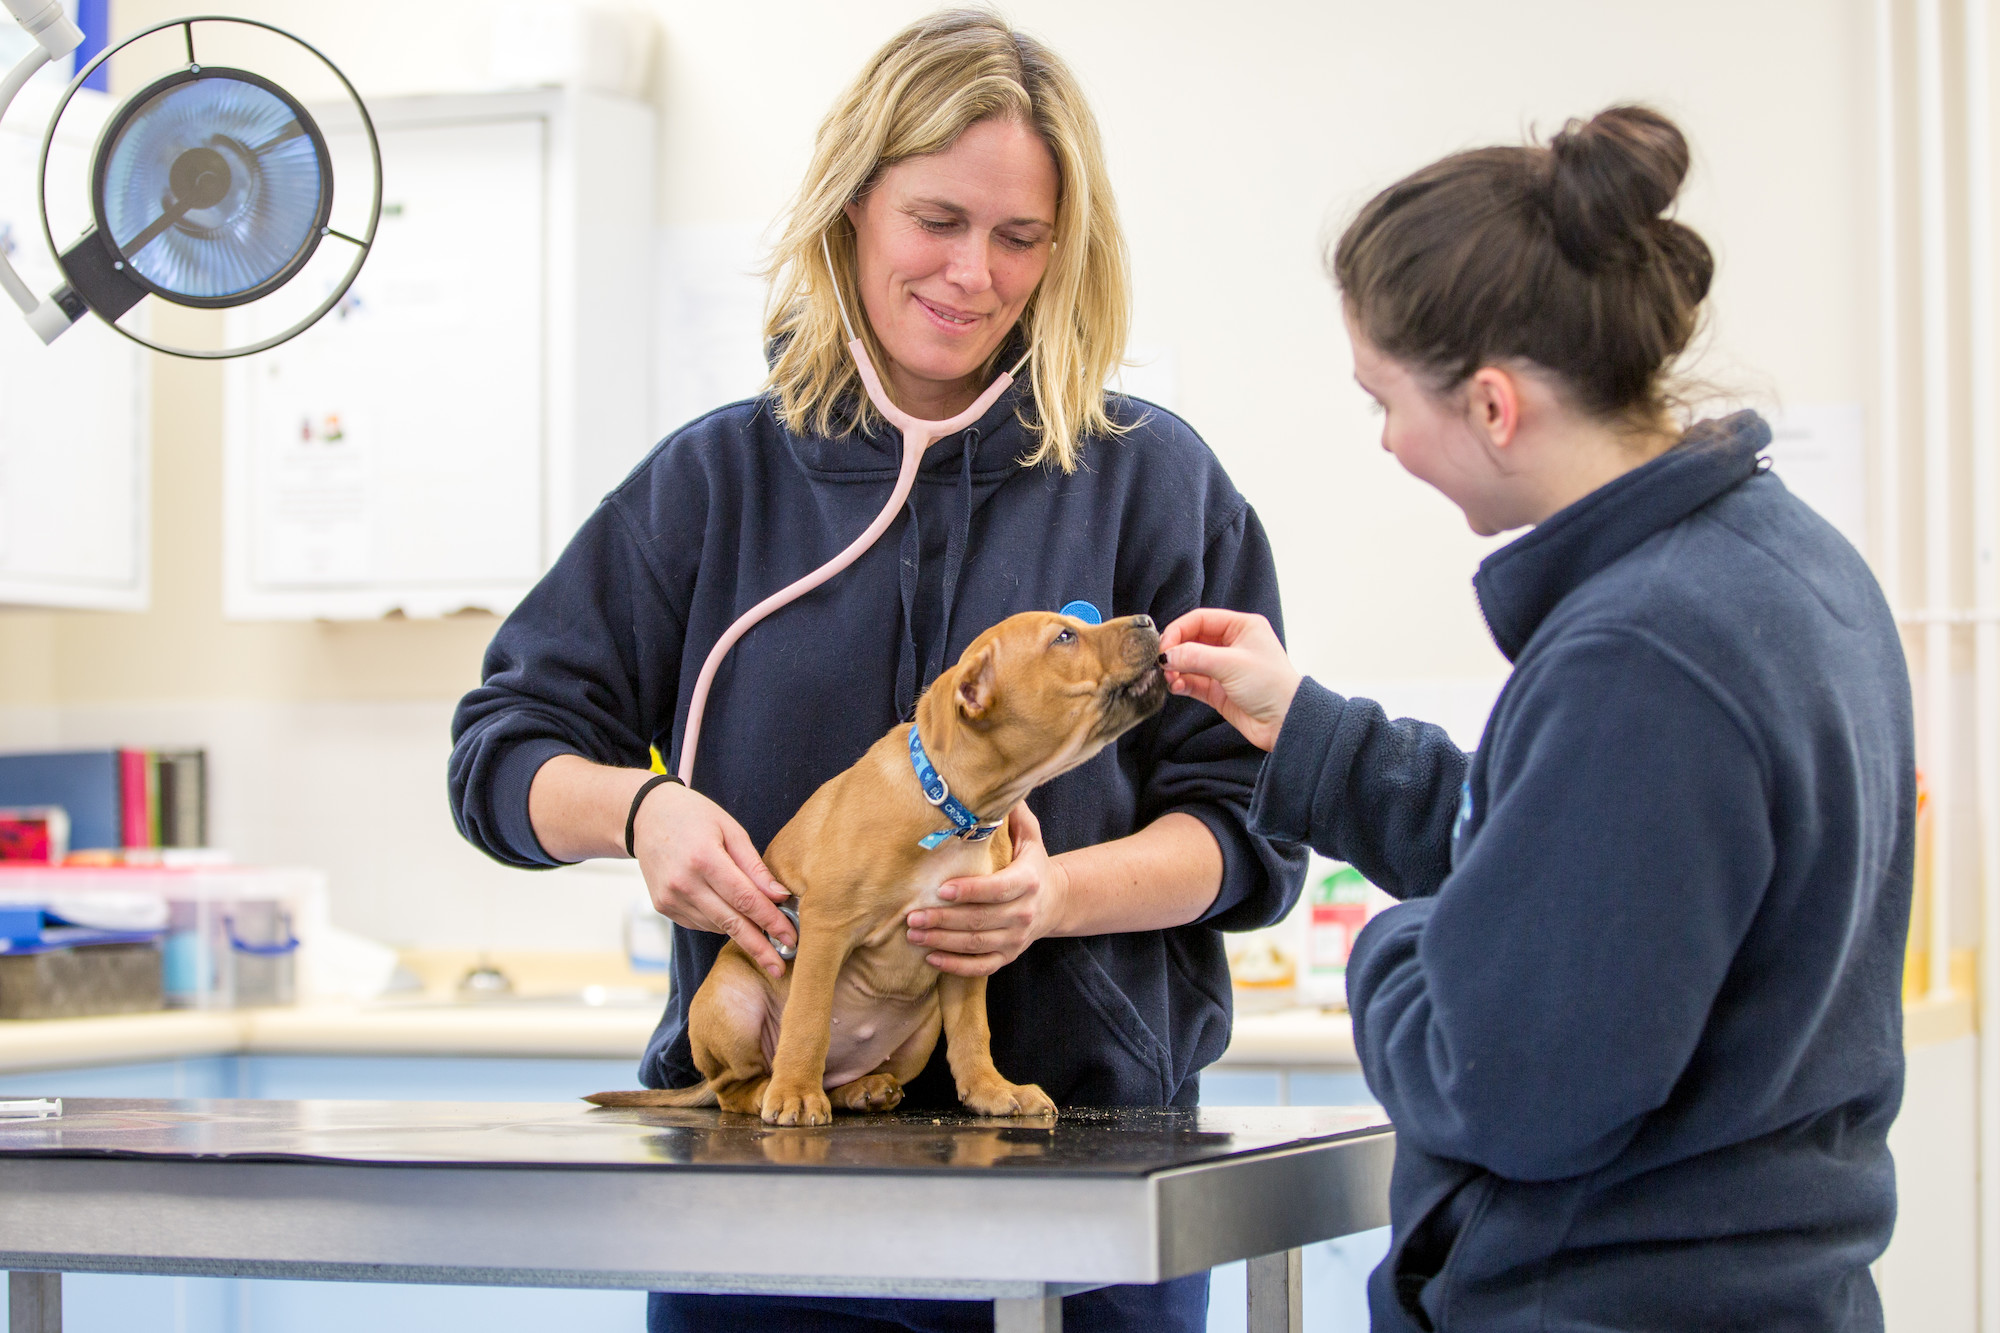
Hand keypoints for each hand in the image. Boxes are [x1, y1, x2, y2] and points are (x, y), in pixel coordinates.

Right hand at [631, 780, 794, 978]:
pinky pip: (701, 923)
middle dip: (759, 947)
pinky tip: (731, 915)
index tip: (790, 938)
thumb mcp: (731, 830)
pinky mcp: (664, 907)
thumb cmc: (694, 817)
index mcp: (704, 858)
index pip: (745, 899)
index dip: (770, 921)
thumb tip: (780, 896)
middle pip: (731, 923)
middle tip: (780, 966)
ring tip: (764, 937)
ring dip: (742, 934)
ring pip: (716, 926)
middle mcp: (684, 883)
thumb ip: (754, 867)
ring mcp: (670, 898)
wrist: (646, 816)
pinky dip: (720, 923)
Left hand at [905, 803, 1069, 976]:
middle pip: (980, 920)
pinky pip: (981, 967)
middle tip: (912, 915)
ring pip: (976, 944)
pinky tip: (931, 959)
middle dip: (943, 919)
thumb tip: (994, 785)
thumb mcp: (1030, 836)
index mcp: (1029, 881)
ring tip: (913, 934)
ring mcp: (1016, 939)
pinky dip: (956, 966)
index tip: (941, 889)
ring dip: (942, 941)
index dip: (971, 891)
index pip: (998, 889)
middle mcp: (1024, 913)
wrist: (1055, 901)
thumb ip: (1014, 814)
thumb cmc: (1032, 863)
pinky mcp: (1008, 956)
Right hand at [1159, 608, 1302, 751]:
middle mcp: (1232, 644)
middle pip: (1192, 640)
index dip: (1179, 630)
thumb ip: (1195, 656)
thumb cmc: (1271, 686)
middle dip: (1176, 651)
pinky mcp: (1218, 690)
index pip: (1201, 619)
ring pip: (1190, 662)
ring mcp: (1224, 667)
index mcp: (1242, 627)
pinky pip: (1192, 681)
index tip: (1164, 647)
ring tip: (1170, 678)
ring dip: (1176, 669)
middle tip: (1163, 664)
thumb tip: (1166, 655)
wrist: (1285, 723)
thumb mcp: (1231, 664)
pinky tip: (1176, 686)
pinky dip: (1181, 683)